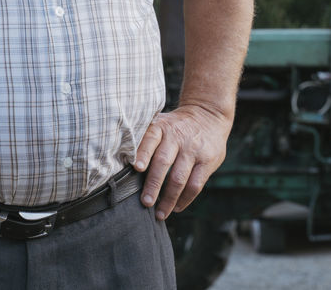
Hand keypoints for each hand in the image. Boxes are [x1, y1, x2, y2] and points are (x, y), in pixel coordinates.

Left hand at [133, 103, 231, 219]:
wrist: (208, 115)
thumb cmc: (175, 126)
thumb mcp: (161, 123)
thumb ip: (146, 140)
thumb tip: (122, 163)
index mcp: (162, 126)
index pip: (150, 139)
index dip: (143, 153)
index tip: (137, 168)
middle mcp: (178, 136)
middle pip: (164, 162)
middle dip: (153, 185)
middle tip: (145, 202)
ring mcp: (194, 149)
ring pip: (179, 178)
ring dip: (168, 199)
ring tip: (160, 214)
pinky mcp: (208, 160)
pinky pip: (195, 184)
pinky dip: (185, 199)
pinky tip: (176, 208)